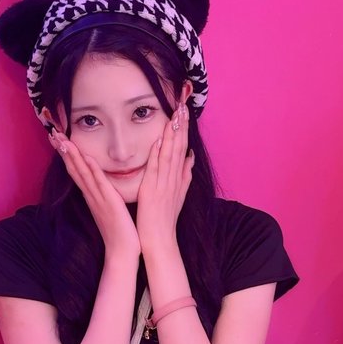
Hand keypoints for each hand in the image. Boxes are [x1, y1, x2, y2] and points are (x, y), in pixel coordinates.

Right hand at [48, 127, 140, 258]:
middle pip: (73, 169)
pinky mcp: (109, 203)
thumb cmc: (118, 231)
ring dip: (72, 156)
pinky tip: (87, 157)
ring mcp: (98, 199)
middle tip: (52, 133)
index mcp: (91, 196)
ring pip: (82, 173)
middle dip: (63, 151)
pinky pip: (100, 184)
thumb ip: (103, 196)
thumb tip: (101, 186)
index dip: (66, 155)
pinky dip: (93, 170)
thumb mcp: (108, 209)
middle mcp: (91, 195)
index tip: (58, 139)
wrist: (122, 251)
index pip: (76, 171)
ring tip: (62, 139)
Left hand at [135, 102, 194, 249]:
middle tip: (184, 103)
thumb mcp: (179, 194)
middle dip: (182, 125)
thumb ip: (185, 174)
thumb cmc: (165, 218)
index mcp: (178, 177)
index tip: (185, 110)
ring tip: (176, 114)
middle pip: (179, 146)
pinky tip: (159, 140)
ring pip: (170, 154)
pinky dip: (158, 154)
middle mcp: (174, 178)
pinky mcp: (152, 191)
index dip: (184, 128)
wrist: (161, 239)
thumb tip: (190, 157)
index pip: (182, 147)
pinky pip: (155, 169)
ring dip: (173, 134)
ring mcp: (164, 184)